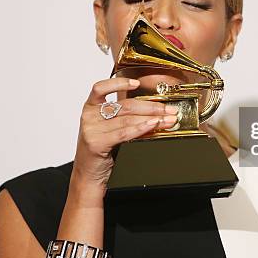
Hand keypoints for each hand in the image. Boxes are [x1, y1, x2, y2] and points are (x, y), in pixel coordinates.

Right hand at [72, 77, 178, 191]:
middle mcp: (89, 116)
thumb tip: (154, 112)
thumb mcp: (110, 128)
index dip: (119, 83)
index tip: (137, 83)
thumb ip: (125, 118)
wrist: (88, 174)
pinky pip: (124, 132)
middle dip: (151, 106)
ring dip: (152, 118)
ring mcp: (91, 129)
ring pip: (127, 118)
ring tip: (167, 120)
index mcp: (90, 107)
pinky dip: (141, 128)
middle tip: (169, 109)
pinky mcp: (96, 142)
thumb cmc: (101, 150)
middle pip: (125, 105)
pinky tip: (153, 126)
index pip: (101, 88)